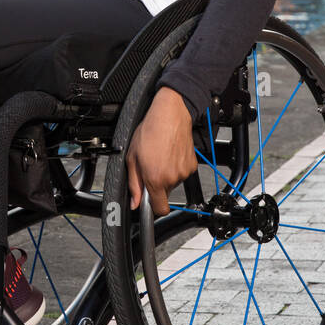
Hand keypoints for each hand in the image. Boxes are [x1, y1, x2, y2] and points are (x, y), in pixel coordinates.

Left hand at [126, 87, 197, 217]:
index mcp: (155, 179)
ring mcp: (184, 172)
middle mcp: (172, 178)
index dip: (153, 206)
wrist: (170, 115)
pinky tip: (170, 153)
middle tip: (151, 166)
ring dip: (167, 174)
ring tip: (160, 156)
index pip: (160, 209)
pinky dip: (176, 167)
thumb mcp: (132, 158)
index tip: (149, 200)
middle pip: (164, 193)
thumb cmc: (150, 132)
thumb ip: (134, 184)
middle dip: (157, 184)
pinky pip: (182, 173)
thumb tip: (134, 202)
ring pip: (173, 182)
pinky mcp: (192, 165)